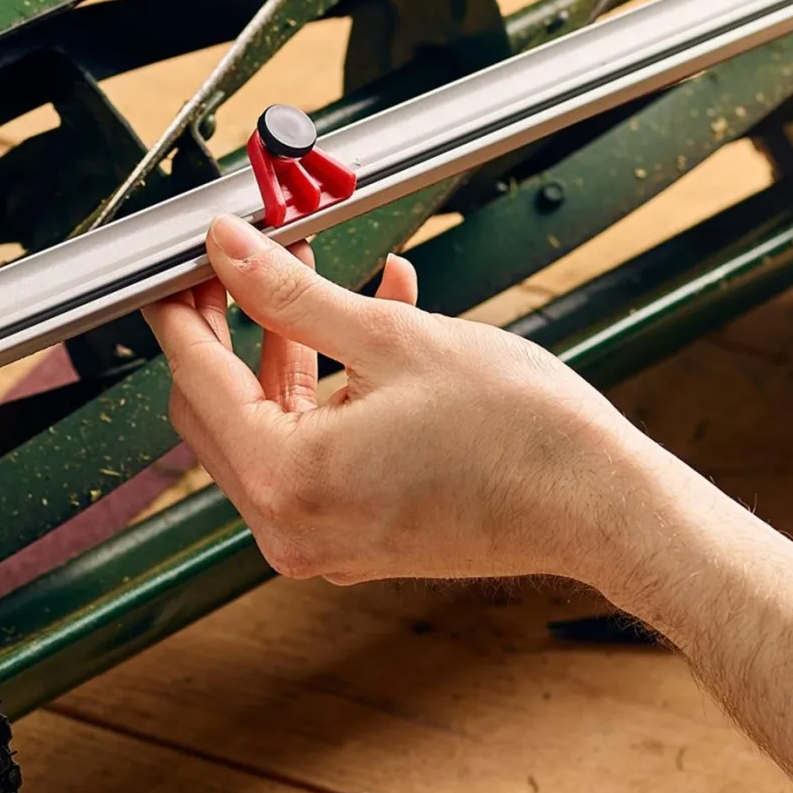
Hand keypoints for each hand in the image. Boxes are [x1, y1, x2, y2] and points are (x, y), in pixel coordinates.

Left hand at [148, 217, 792, 792]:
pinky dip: (336, 397)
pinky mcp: (362, 541)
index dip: (187, 304)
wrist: (605, 508)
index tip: (192, 256)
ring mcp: (326, 541)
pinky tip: (385, 332)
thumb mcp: (396, 339)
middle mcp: (289, 524)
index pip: (194, 376)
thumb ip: (295, 292)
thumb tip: (227, 250)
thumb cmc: (522, 435)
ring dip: (299, 355)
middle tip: (255, 261)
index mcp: (284, 476)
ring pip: (274, 429)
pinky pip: (320, 456)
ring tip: (349, 286)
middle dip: (236, 329)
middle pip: (220, 411)